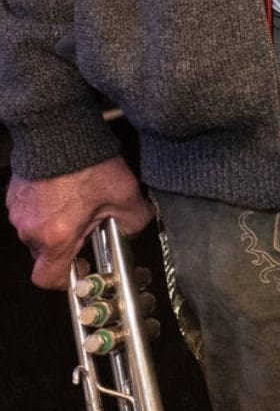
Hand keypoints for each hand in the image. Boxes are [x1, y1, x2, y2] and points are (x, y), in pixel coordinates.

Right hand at [6, 157, 152, 289]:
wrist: (59, 132)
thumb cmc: (87, 163)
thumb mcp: (124, 194)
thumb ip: (135, 220)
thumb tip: (133, 230)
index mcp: (56, 236)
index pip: (49, 279)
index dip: (67, 279)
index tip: (83, 266)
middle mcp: (31, 229)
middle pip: (46, 254)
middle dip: (69, 244)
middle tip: (91, 224)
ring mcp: (18, 213)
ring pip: (38, 233)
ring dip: (57, 225)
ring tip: (81, 202)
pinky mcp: (14, 197)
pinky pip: (30, 214)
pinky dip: (46, 209)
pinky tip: (66, 191)